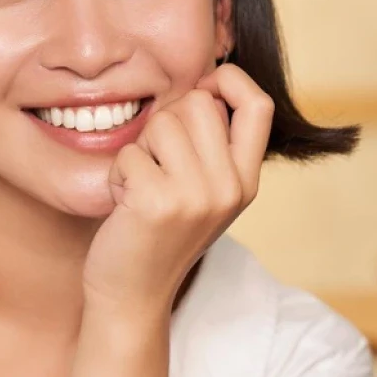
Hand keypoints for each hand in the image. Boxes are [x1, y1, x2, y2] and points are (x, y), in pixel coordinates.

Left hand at [83, 64, 273, 316]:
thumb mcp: (204, 192)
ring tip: (140, 185)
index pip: (259, 104)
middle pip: (199, 102)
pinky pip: (129, 153)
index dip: (228, 81)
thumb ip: (213, 147)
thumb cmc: (159, 235)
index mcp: (246, 181)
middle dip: (166, 120)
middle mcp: (230, 188)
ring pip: (161, 122)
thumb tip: (205, 83)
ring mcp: (198, 196)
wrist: (134, 295)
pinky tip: (124, 204)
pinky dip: (118, 174)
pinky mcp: (159, 203)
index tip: (201, 89)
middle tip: (156, 161)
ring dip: (139, 149)